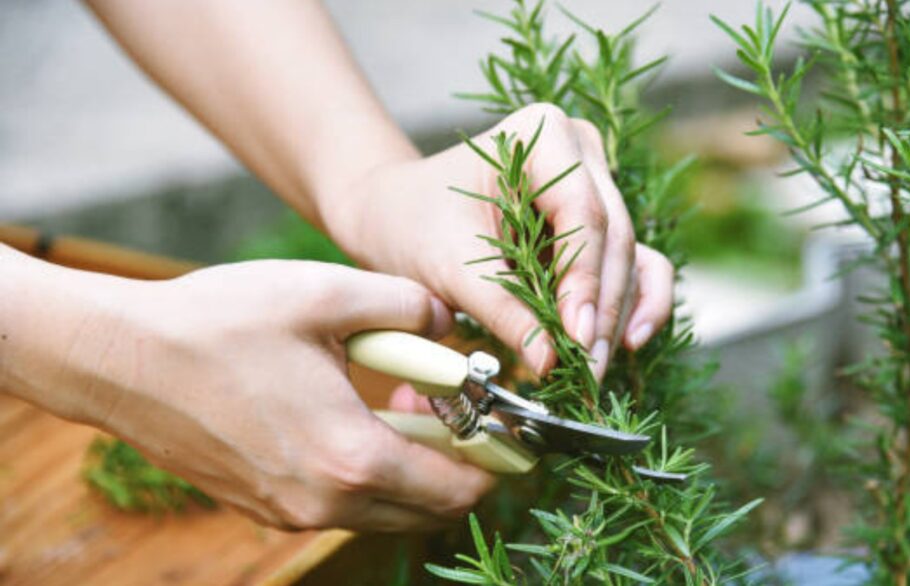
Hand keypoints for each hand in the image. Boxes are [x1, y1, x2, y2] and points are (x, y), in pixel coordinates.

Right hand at [21, 259, 492, 530]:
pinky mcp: (264, 506)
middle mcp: (325, 503)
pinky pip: (341, 503)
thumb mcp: (327, 295)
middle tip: (456, 406)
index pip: (457, 486)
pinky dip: (367, 471)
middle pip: (427, 508)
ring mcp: (291, 512)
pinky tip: (354, 416)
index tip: (511, 431)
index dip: (497, 461)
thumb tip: (448, 319)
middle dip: (457, 463)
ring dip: (411, 466)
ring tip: (404, 401)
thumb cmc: (219, 322)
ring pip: (385, 508)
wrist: (121, 361)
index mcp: (351, 456)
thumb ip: (408, 305)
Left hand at [322, 103, 674, 378]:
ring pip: (627, 257)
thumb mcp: (450, 267)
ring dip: (615, 317)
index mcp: (542, 135)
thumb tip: (549, 362)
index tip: (577, 338)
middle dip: (601, 310)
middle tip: (587, 371)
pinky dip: (633, 304)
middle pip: (613, 238)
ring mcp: (595, 185)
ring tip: (594, 371)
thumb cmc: (413, 225)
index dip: (585, 280)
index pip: (582, 214)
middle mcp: (580, 152)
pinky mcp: (597, 223)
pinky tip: (628, 343)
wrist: (395, 214)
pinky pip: (634, 262)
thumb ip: (502, 311)